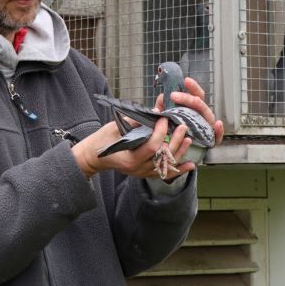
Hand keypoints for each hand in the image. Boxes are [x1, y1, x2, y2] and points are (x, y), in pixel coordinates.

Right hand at [71, 118, 190, 179]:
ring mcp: (142, 173)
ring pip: (167, 165)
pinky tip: (190, 165)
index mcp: (130, 158)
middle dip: (174, 140)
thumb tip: (155, 111)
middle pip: (162, 156)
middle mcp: (138, 169)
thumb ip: (135, 121)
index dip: (160, 132)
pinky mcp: (145, 173)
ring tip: (188, 139)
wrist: (94, 157)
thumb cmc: (102, 140)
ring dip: (180, 152)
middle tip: (182, 126)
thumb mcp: (115, 127)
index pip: (152, 146)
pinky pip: (165, 173)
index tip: (163, 118)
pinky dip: (178, 169)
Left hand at [154, 76, 224, 148]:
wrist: (181, 154)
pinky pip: (217, 137)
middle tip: (173, 95)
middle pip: (199, 104)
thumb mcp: (167, 119)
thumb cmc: (176, 133)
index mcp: (194, 110)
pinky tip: (218, 124)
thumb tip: (161, 97)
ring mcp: (208, 128)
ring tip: (195, 101)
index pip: (196, 95)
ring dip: (201, 108)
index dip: (193, 87)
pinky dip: (219, 131)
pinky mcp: (211, 141)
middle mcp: (203, 117)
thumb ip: (164, 108)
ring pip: (208, 117)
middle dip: (188, 98)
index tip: (185, 80)